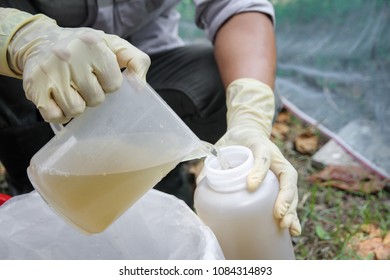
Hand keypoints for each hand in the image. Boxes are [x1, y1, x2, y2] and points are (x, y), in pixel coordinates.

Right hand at [7, 14, 149, 123]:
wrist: (41, 41)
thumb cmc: (85, 48)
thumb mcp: (114, 46)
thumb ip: (136, 62)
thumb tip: (139, 88)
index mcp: (92, 45)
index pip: (114, 84)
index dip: (109, 83)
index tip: (99, 74)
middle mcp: (68, 55)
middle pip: (95, 99)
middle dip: (93, 94)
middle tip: (84, 82)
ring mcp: (49, 72)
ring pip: (76, 110)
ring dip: (77, 105)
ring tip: (72, 90)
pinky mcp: (34, 88)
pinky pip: (55, 117)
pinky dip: (60, 114)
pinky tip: (59, 99)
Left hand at [216, 78, 300, 235]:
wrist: (248, 133)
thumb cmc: (235, 142)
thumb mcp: (223, 146)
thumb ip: (213, 163)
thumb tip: (200, 184)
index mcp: (260, 146)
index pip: (263, 156)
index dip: (259, 170)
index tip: (251, 185)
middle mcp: (275, 159)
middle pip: (286, 178)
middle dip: (284, 198)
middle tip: (278, 214)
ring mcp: (281, 170)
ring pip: (291, 190)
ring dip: (291, 209)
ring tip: (286, 226)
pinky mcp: (281, 182)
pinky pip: (289, 198)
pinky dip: (292, 214)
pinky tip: (293, 231)